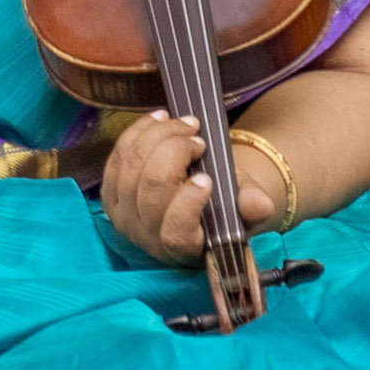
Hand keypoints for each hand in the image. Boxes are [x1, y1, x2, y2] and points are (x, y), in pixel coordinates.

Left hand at [98, 110, 279, 264]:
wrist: (201, 198)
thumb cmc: (223, 205)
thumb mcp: (244, 206)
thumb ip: (251, 205)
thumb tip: (260, 204)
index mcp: (183, 249)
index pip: (175, 232)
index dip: (188, 201)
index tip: (207, 177)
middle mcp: (147, 237)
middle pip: (151, 189)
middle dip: (175, 153)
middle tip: (199, 139)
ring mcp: (123, 215)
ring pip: (131, 166)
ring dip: (158, 136)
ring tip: (184, 124)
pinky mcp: (109, 192)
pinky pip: (117, 155)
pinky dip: (138, 132)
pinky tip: (160, 119)